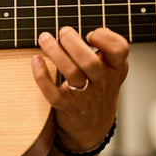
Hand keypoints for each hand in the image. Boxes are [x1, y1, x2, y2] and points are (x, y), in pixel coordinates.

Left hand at [31, 26, 128, 150]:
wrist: (93, 126)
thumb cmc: (98, 88)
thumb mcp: (111, 69)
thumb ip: (106, 50)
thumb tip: (93, 30)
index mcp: (115, 68)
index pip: (120, 51)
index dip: (105, 38)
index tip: (90, 34)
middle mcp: (102, 82)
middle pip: (90, 62)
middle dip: (73, 43)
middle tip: (63, 31)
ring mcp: (86, 96)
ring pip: (72, 74)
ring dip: (55, 53)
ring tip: (44, 38)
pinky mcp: (68, 107)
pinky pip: (53, 93)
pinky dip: (42, 77)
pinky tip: (35, 60)